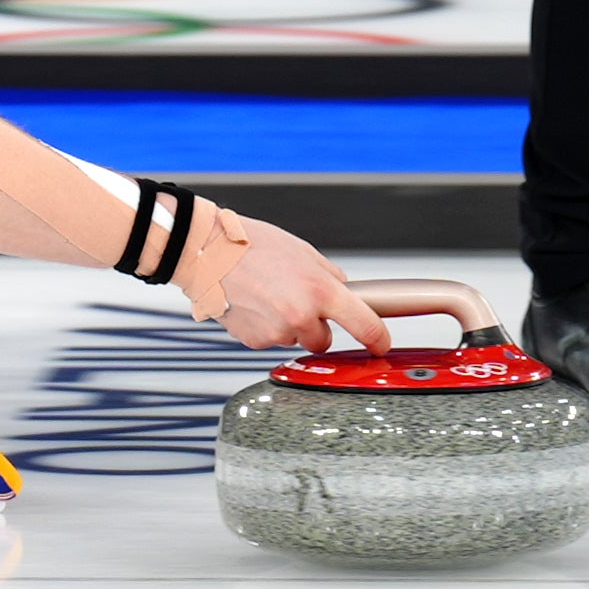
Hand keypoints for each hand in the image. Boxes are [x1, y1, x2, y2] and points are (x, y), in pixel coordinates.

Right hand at [184, 206, 388, 352]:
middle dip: (316, 326)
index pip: (365, 325)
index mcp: (320, 289)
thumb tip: (344, 292)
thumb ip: (328, 276)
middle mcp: (301, 315)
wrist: (206, 251)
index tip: (382, 344)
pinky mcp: (254, 341)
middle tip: (297, 301)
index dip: (379, 339)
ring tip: (267, 296)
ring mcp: (276, 332)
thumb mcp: (302, 251)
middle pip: (325, 341)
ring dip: (288, 325)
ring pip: (294, 339)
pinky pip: (270, 339)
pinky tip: (253, 304)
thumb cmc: (250, 245)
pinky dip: (265, 326)